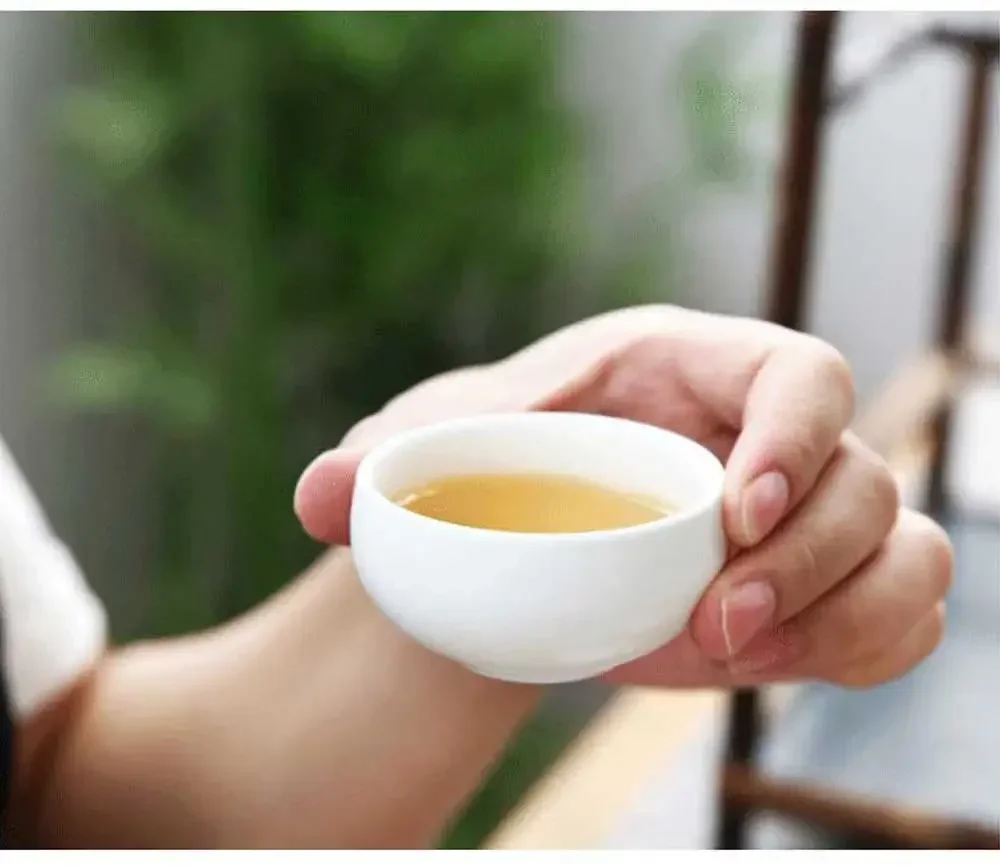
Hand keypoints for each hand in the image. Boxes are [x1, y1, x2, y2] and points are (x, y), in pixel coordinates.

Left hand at [293, 305, 952, 689]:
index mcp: (691, 368)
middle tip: (718, 624)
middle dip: (808, 559)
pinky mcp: (808, 584)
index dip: (797, 435)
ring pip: (899, 549)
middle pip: (862, 477)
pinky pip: (897, 609)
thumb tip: (317, 495)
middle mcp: (761, 436)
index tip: (737, 514)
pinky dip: (869, 645)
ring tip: (738, 655)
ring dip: (845, 614)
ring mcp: (799, 514)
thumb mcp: (433, 450)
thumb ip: (376, 466)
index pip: (798, 372)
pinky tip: (785, 667)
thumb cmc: (488, 459)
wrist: (514, 526)